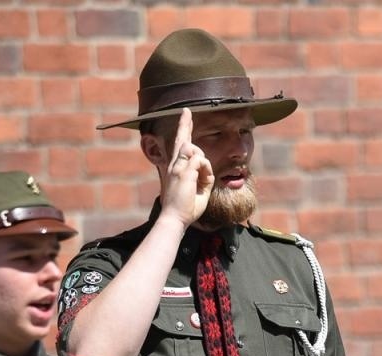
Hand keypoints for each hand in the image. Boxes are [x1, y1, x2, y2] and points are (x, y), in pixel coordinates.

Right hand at [159, 108, 213, 226]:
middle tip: (186, 110)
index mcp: (177, 168)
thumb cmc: (186, 208)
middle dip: (185, 124)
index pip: (180, 145)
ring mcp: (177, 166)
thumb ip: (202, 175)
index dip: (183, 129)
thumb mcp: (198, 189)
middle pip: (182, 139)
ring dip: (204, 164)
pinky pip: (201, 160)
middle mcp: (174, 164)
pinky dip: (206, 170)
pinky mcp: (183, 171)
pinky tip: (202, 182)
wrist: (174, 218)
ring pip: (195, 149)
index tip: (185, 114)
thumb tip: (205, 165)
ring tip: (201, 181)